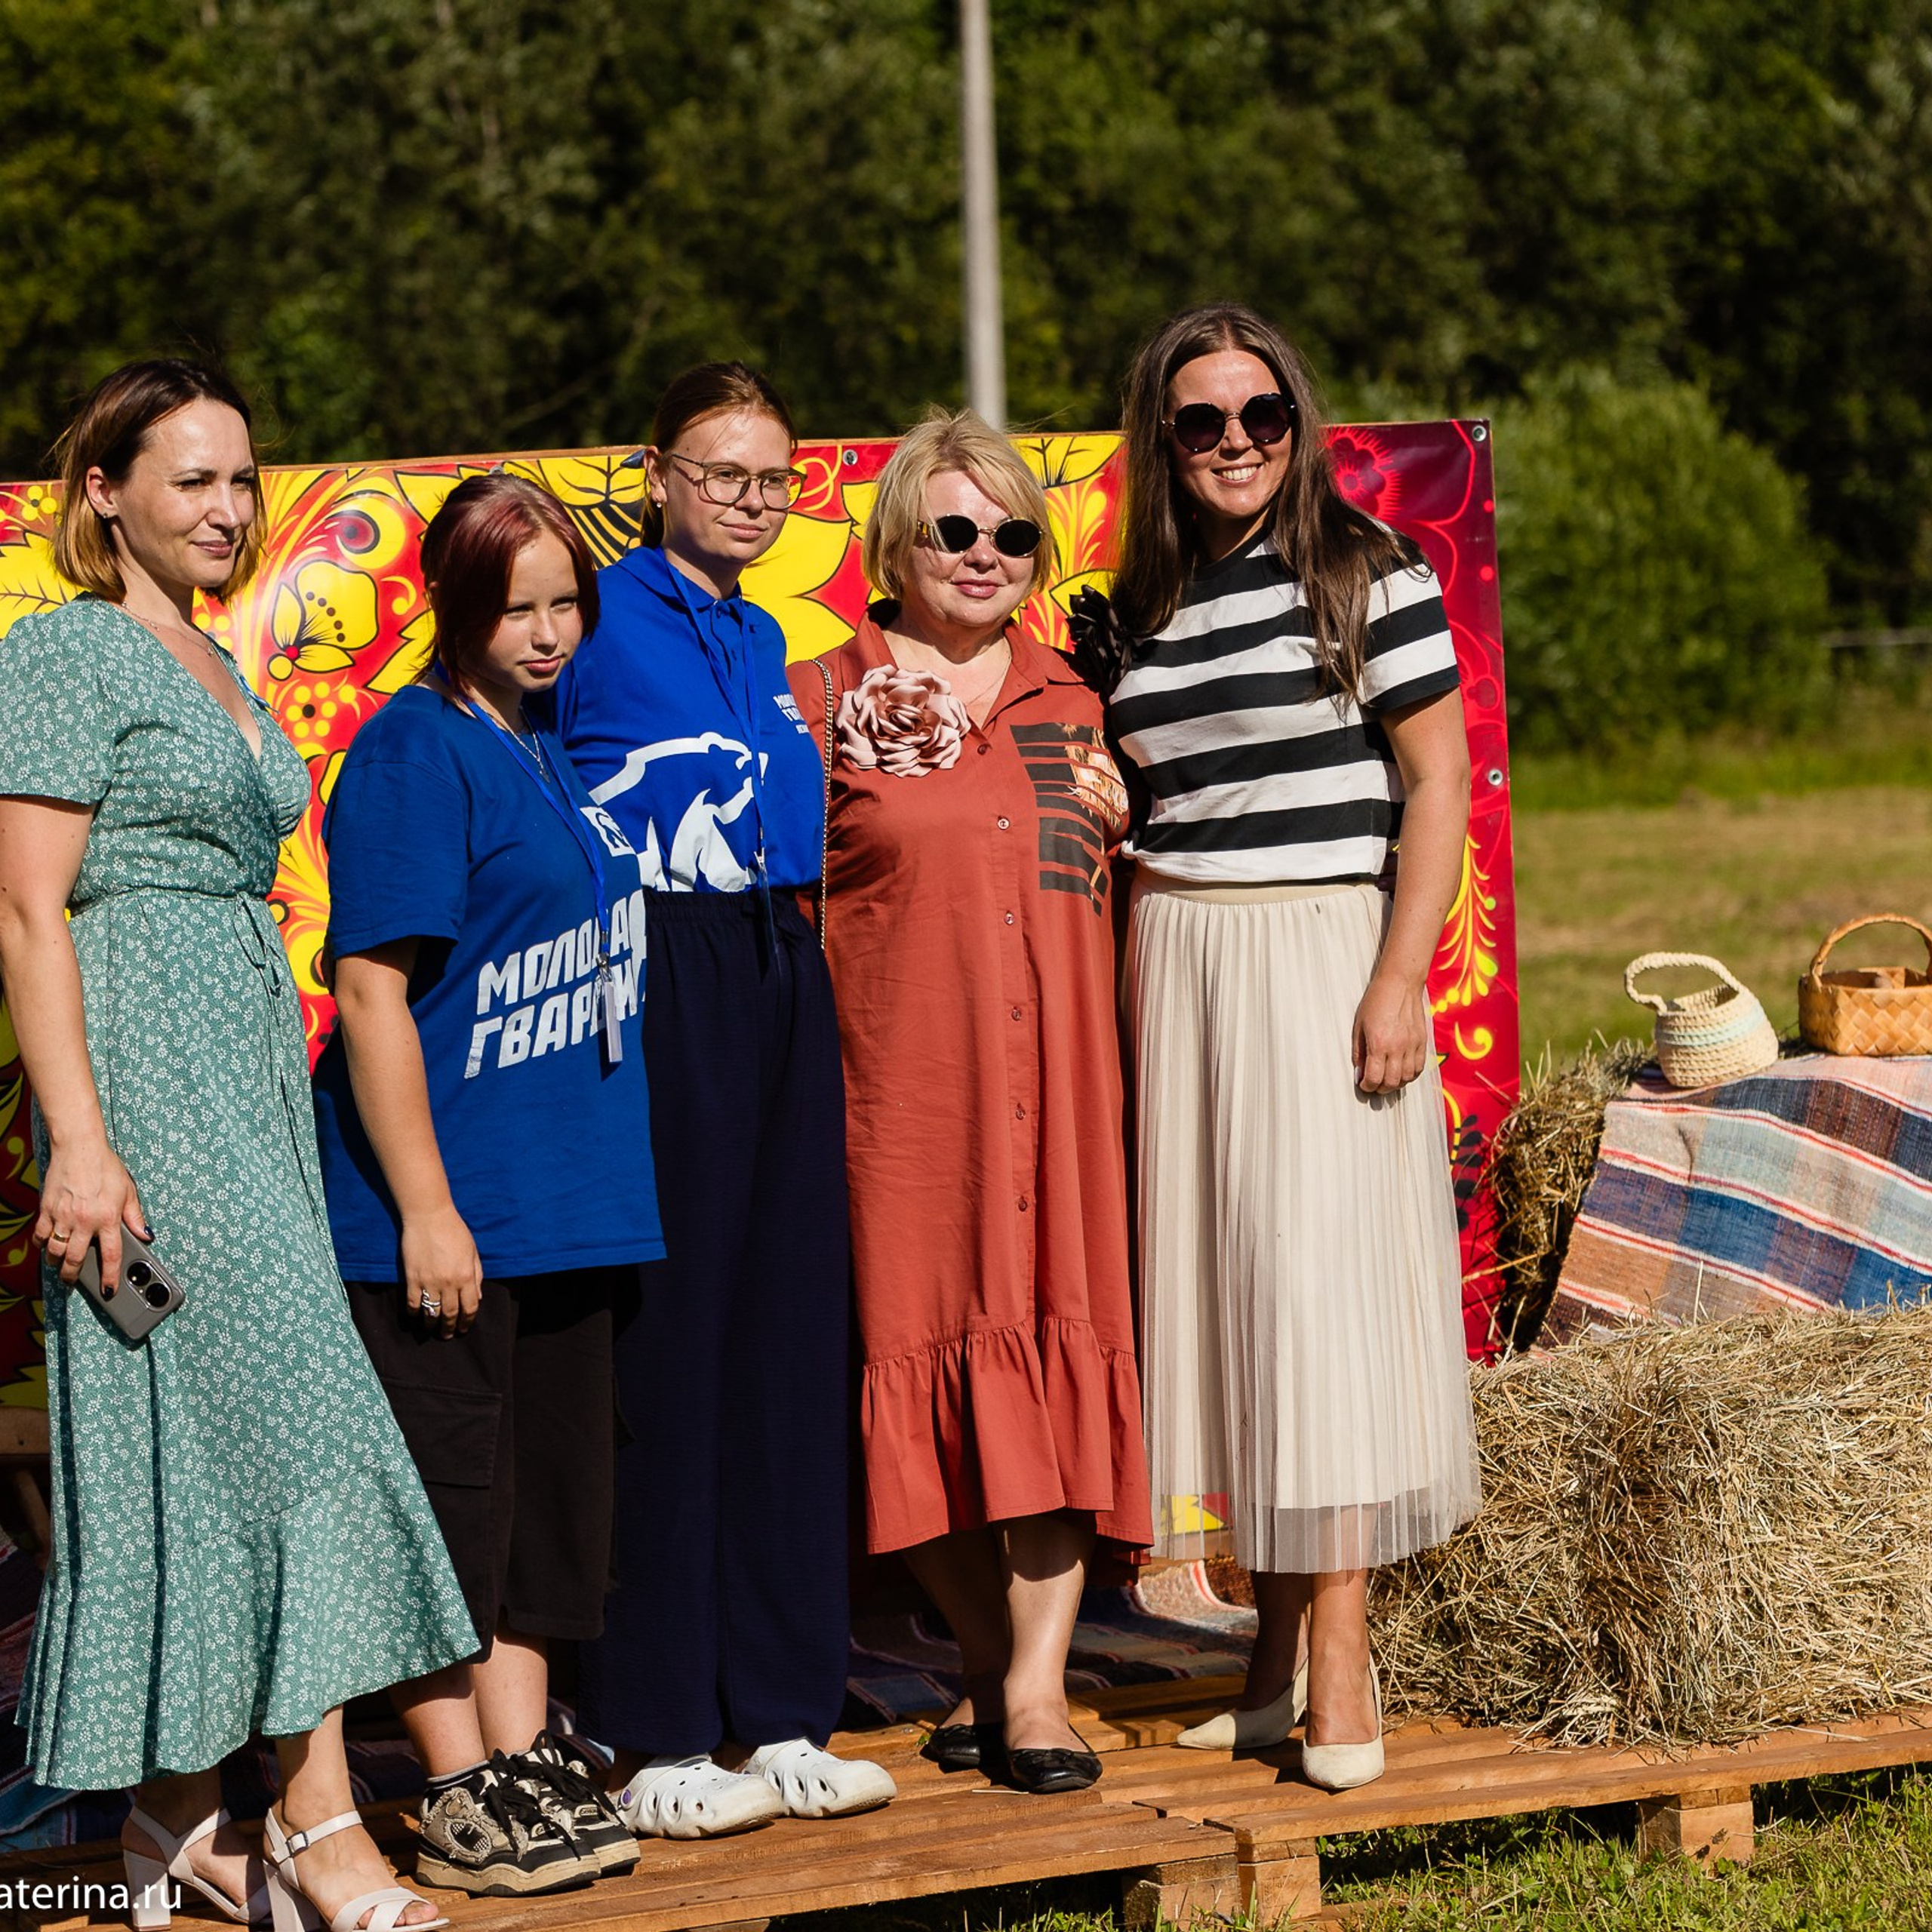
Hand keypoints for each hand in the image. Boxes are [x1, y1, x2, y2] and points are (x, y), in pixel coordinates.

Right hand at [35, 1138, 149, 1288]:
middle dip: (74, 1275)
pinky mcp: (47, 1209)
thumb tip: (145, 1235)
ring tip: (60, 1264)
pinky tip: (48, 1245)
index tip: (109, 1289)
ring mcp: (63, 1216)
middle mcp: (84, 1221)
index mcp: (108, 1218)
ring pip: (55, 1251)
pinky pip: (41, 1235)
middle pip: (75, 1259)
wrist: (79, 1148)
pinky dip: (43, 1244)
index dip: (110, 1276)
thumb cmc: (106, 1167)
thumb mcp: (128, 1191)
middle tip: (73, 1280)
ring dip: (57, 1262)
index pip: (111, 1255)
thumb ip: (135, 1216)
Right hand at [399, 1203, 482, 1339]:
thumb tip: (477, 1297)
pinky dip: (415, 1313)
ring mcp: (429, 1282)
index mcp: (467, 1276)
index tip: (464, 1328)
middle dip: (450, 1328)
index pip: (470, 1308)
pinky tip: (417, 1316)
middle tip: (448, 1335)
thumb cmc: (455, 1231)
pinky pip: (413, 1303)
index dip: (467, 1321)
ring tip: (432, 1329)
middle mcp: (449, 1283)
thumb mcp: (473, 1252)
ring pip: (431, 1312)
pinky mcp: (412, 1278)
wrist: (429, 1217)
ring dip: (432, 1325)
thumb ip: (477, 1275)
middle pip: (450, 1314)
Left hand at [1352, 971, 1432, 1094]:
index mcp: (1379, 1043)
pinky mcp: (1422, 1042)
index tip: (1363, 1084)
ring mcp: (1412, 1045)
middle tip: (1373, 1084)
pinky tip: (1401, 1072)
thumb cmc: (1376, 1001)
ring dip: (1395, 1083)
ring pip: (1407, 1078)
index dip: (1367, 1086)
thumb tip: (1359, 1072)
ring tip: (1387, 1078)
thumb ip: (1359, 1051)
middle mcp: (1398, 1047)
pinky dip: (1410, 1075)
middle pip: (1391, 1082)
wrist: (1400, 984)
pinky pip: (1419, 1068)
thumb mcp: (1359, 1025)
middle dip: (1380, 1088)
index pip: (1374, 1078)